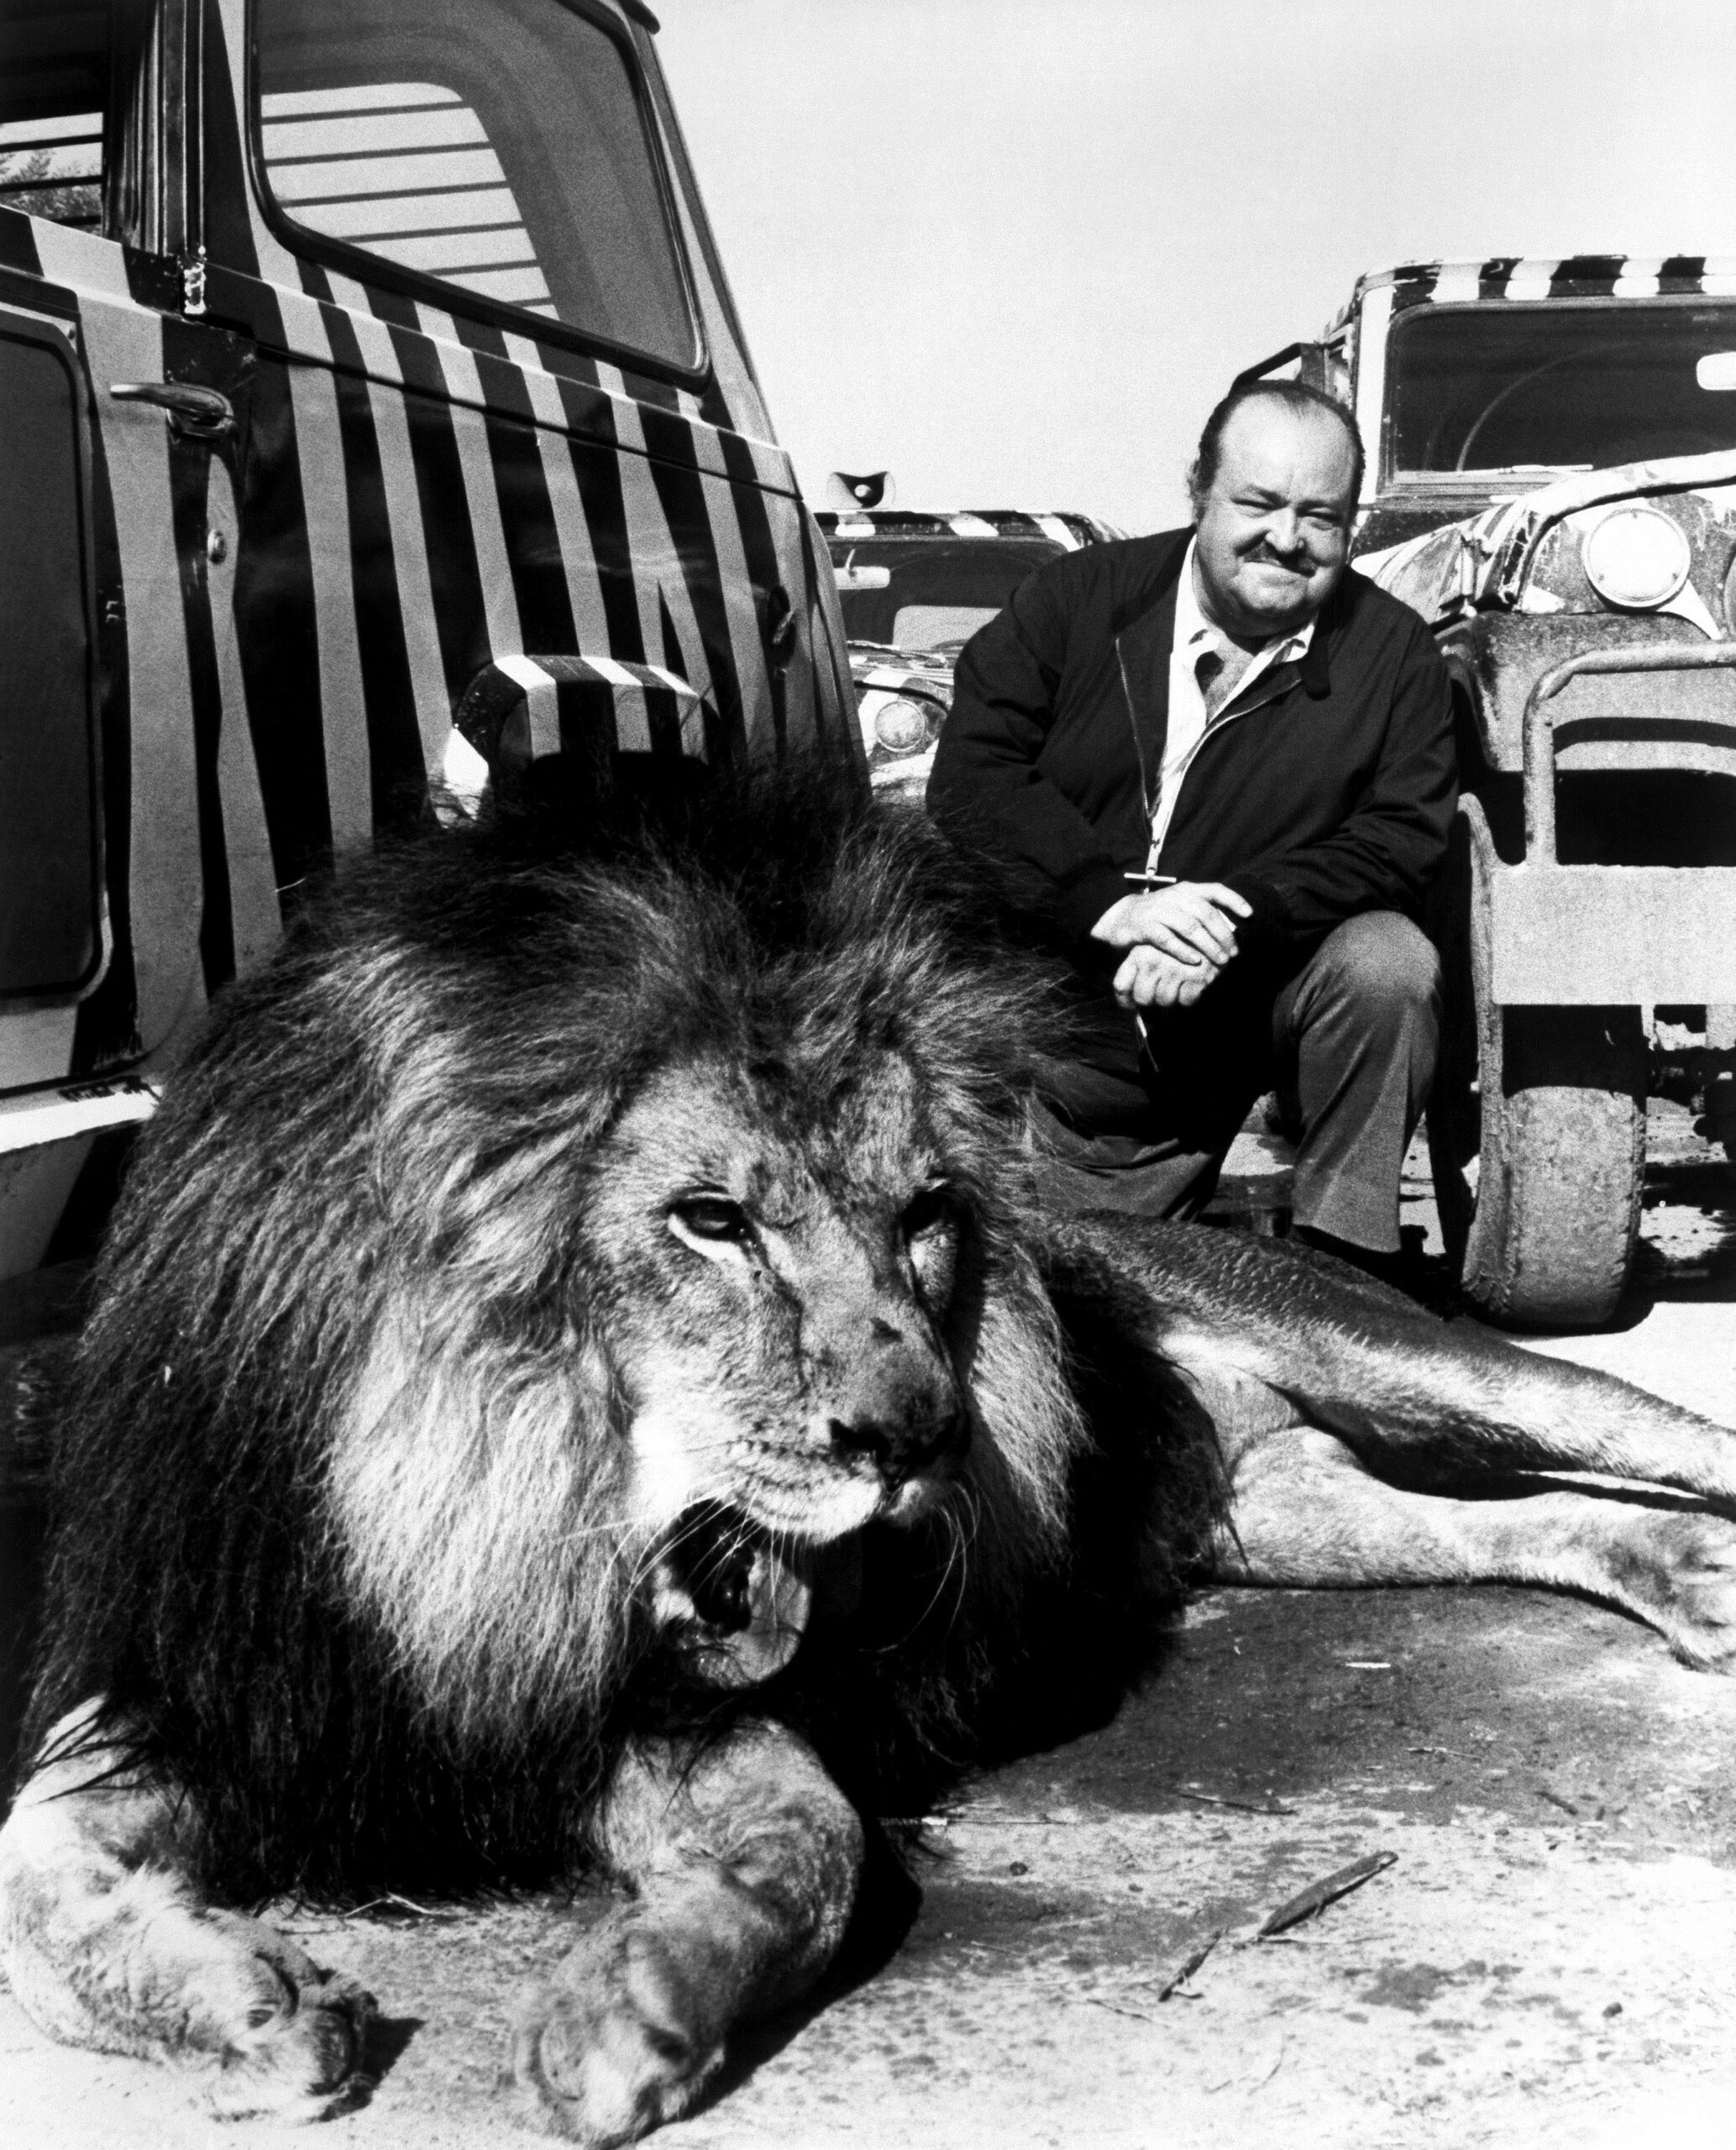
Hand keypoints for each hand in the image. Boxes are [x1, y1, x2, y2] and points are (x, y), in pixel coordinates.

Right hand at [1091, 882, 1251, 969]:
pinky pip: (1168, 940)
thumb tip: (1233, 926)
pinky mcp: (1145, 927)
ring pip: (1190, 927)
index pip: (1216, 889)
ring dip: (1208, 946)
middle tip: (1234, 953)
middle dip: (1224, 935)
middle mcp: (1175, 897)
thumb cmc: (1159, 915)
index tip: (1250, 915)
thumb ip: (1202, 911)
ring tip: (1220, 960)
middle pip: (1206, 913)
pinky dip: (1183, 951)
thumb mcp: (1181, 906)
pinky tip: (1195, 961)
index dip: (1235, 900)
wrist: (1122, 917)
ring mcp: (1159, 911)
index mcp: (1187, 890)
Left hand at [1111, 945, 1219, 1009]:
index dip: (1125, 1001)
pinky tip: (1191, 981)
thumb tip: (1126, 1003)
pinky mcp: (1197, 977)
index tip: (1130, 1005)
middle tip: (1161, 988)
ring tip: (1178, 980)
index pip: (1121, 986)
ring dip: (1172, 997)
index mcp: (1140, 953)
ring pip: (1164, 1001)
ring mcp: (1176, 969)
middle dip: (1152, 998)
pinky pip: (1186, 1001)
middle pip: (1143, 998)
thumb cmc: (1178, 945)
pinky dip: (1189, 996)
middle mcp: (1155, 960)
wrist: (1212, 935)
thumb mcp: (1150, 950)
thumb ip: (1134, 971)